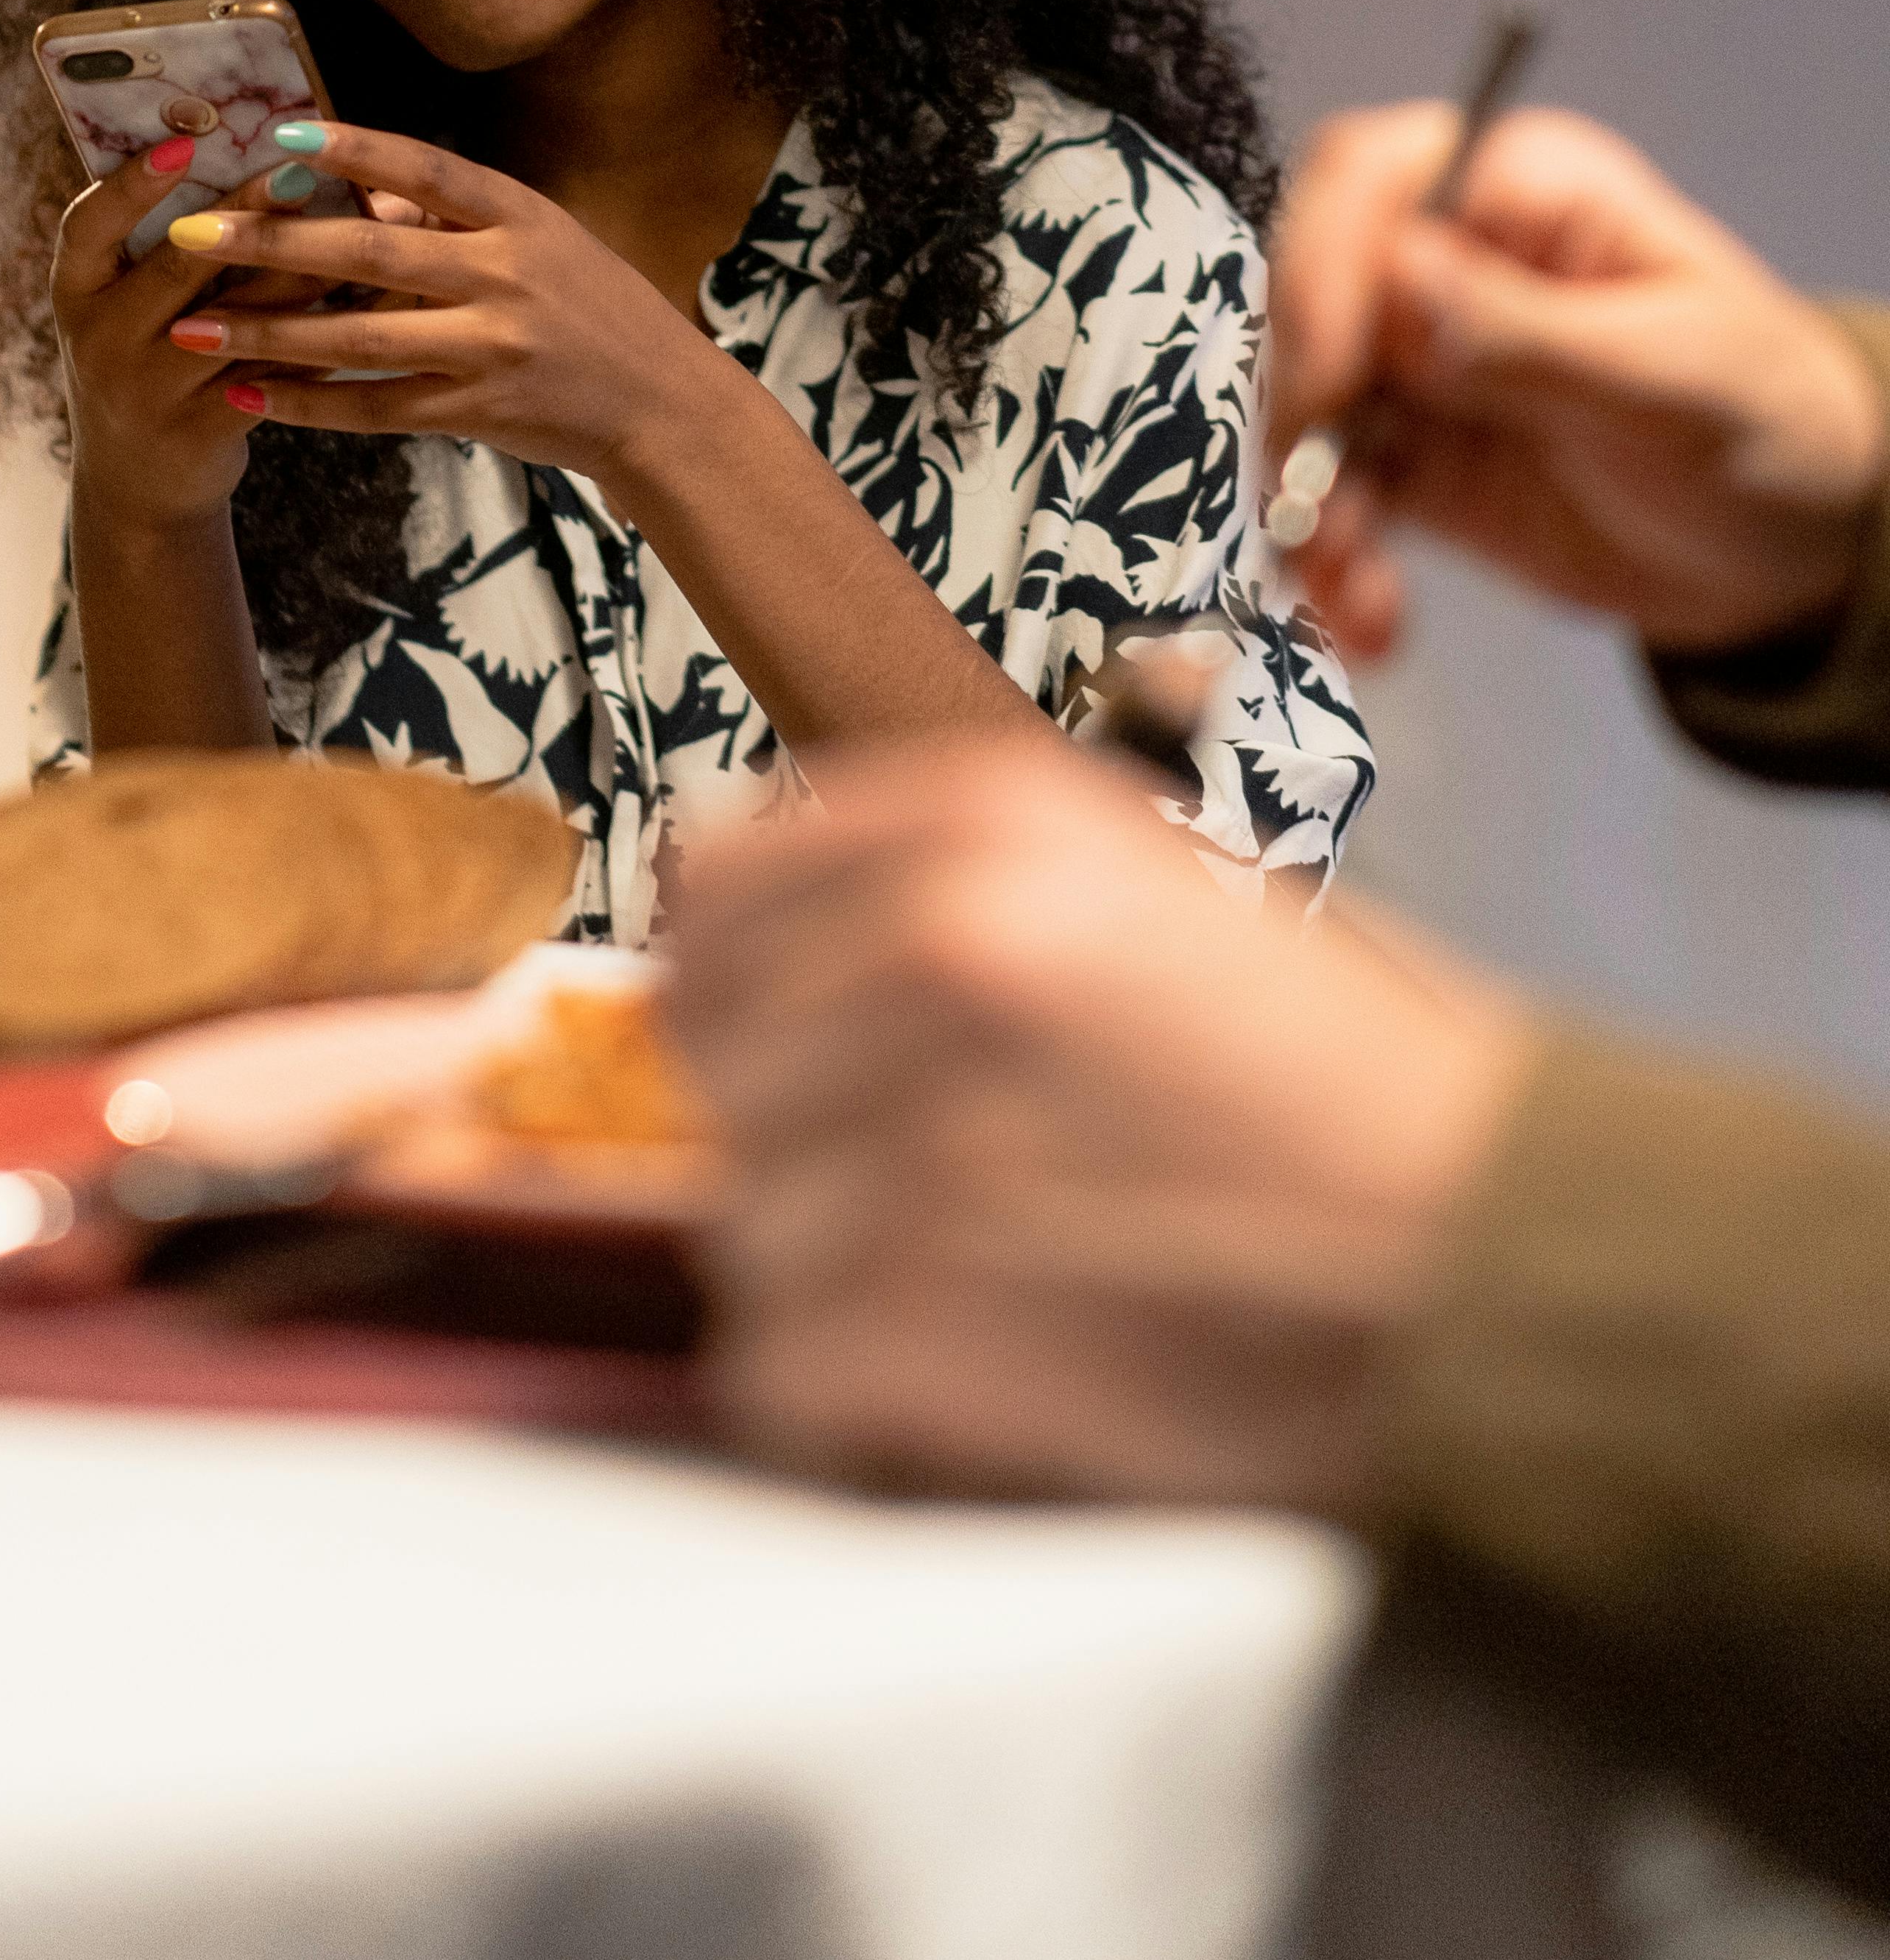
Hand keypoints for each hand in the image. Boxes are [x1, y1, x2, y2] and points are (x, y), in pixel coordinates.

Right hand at [51, 136, 347, 539]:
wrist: (137, 484)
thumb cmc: (143, 361)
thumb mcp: (125, 306)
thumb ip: (164, 243)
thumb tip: (254, 155)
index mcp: (77, 292)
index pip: (87, 227)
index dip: (129, 185)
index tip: (181, 143)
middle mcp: (103, 340)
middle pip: (177, 269)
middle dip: (243, 217)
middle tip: (298, 172)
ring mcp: (150, 390)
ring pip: (237, 321)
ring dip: (302, 273)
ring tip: (357, 228)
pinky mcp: (202, 429)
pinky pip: (273, 373)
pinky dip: (324, 335)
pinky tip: (371, 302)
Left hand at [151, 122, 715, 481]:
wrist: (664, 405)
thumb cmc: (596, 309)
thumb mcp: (543, 240)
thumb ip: (455, 219)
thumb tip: (360, 195)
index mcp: (521, 217)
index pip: (426, 170)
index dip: (352, 150)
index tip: (278, 135)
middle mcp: (505, 276)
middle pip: (371, 252)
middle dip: (272, 243)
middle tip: (190, 233)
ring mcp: (491, 347)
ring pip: (358, 338)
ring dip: (267, 333)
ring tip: (190, 326)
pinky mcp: (477, 411)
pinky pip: (374, 406)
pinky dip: (308, 403)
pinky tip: (249, 394)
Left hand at [664, 735, 1533, 1507]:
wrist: (1504, 1263)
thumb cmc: (1363, 1094)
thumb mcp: (1175, 890)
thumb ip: (977, 883)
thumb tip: (777, 924)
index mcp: (993, 819)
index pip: (721, 877)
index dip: (745, 969)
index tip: (783, 1026)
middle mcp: (938, 939)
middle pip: (706, 1044)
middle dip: (785, 1119)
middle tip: (912, 1181)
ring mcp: (916, 1121)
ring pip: (740, 1211)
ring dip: (833, 1268)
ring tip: (991, 1284)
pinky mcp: (915, 1300)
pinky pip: (777, 1356)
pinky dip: (854, 1392)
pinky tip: (980, 1377)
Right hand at [1269, 104, 1888, 658]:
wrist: (1792, 542)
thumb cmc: (1767, 418)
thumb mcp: (1672, 378)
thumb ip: (1531, 334)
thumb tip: (1398, 281)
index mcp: (1519, 194)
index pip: (1368, 180)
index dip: (1322, 265)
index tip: (1328, 378)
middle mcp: (1448, 261)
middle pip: (1309, 293)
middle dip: (1299, 404)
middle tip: (1317, 506)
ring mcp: (1416, 361)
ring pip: (1302, 405)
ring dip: (1307, 504)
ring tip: (1355, 589)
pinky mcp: (1407, 456)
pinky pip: (1329, 494)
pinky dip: (1333, 558)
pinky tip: (1374, 620)